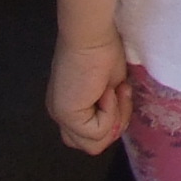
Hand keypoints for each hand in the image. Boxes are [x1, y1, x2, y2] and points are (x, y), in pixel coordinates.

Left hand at [47, 31, 132, 153]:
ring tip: (115, 94)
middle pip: (88, 145)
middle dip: (113, 128)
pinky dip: (111, 114)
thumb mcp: (111, 86)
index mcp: (68, 105)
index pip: (88, 134)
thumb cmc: (102, 49)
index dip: (111, 121)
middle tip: (119, 98)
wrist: (92, 35)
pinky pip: (97, 132)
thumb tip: (116, 120)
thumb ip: (109, 107)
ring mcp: (62, 117)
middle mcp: (60, 114)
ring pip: (93, 145)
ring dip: (114, 121)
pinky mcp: (68, 116)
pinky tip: (107, 92)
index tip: (120, 92)